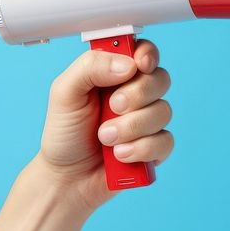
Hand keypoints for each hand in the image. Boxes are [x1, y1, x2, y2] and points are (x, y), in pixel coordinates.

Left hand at [37, 39, 173, 210]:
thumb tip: (127, 65)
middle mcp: (136, 94)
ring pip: (163, 111)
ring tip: (104, 138)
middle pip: (160, 79)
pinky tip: (119, 155)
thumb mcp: (64, 93)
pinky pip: (165, 141)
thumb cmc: (64, 133)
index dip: (148, 55)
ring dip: (131, 127)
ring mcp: (148, 121)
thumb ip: (90, 68)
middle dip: (136, 95)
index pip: (144, 52)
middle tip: (111, 107)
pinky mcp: (155, 148)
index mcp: (115, 73)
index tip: (139, 65)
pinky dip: (141, 149)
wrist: (65, 178)